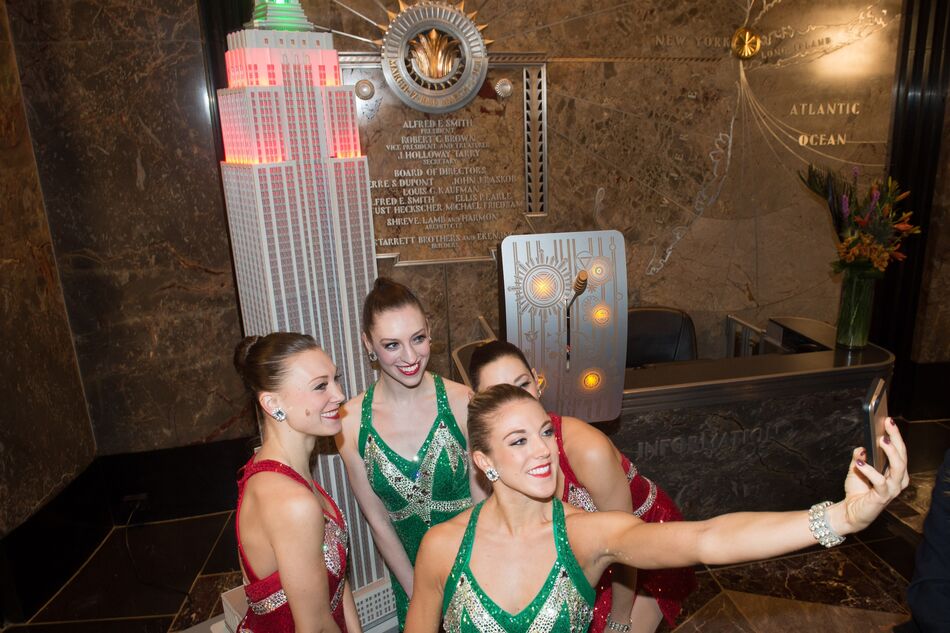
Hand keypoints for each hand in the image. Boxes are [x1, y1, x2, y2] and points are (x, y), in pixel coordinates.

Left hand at [841, 417, 908, 531]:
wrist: (850, 511)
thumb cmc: (857, 490)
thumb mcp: (856, 468)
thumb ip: (859, 457)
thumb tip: (862, 447)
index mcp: (895, 471)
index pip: (899, 450)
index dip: (895, 435)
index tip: (889, 420)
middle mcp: (898, 479)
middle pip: (902, 456)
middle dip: (896, 438)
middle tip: (888, 424)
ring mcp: (892, 489)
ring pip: (898, 467)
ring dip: (891, 452)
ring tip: (881, 439)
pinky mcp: (883, 497)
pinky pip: (880, 481)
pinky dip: (870, 470)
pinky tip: (860, 463)